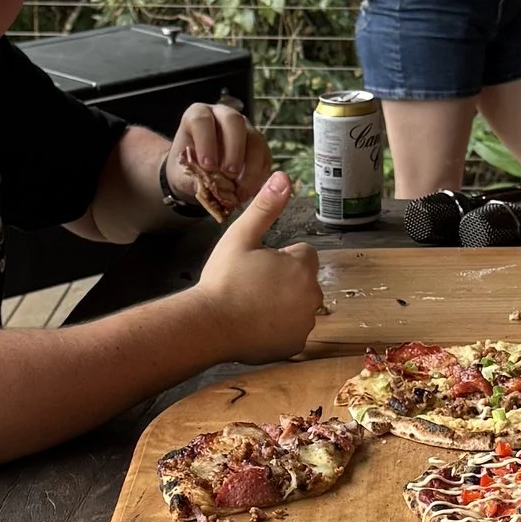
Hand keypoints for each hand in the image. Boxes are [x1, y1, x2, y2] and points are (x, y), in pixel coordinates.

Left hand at [166, 100, 271, 219]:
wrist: (198, 175)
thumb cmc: (186, 170)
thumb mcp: (182, 174)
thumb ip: (193, 176)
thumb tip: (209, 184)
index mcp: (198, 115)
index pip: (202, 120)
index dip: (206, 142)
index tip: (207, 166)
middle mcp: (223, 115)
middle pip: (234, 121)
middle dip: (234, 149)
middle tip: (229, 174)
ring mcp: (244, 127)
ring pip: (254, 137)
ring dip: (250, 165)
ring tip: (241, 189)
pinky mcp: (258, 144)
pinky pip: (266, 154)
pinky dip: (260, 174)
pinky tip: (251, 190)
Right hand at [194, 175, 320, 361]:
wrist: (209, 325)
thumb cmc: (223, 280)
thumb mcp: (241, 236)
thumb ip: (265, 207)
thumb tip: (283, 178)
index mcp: (301, 266)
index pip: (303, 254)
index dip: (280, 258)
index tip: (258, 266)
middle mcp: (311, 295)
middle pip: (303, 281)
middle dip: (285, 281)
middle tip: (252, 287)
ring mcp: (305, 322)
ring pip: (298, 306)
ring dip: (283, 305)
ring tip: (251, 306)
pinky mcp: (296, 344)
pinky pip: (292, 331)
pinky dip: (279, 329)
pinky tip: (255, 325)